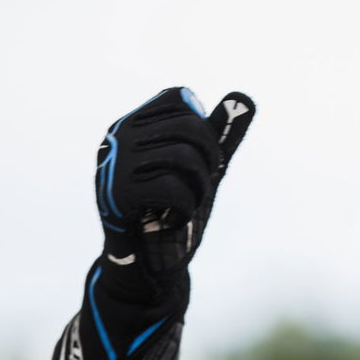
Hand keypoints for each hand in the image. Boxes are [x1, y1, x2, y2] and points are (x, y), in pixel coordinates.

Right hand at [95, 87, 254, 292]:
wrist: (147, 261)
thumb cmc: (171, 209)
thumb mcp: (201, 167)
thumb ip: (220, 134)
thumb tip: (246, 98)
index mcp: (133, 124)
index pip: (179, 98)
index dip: (203, 128)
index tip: (199, 158)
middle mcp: (118, 137)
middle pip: (189, 126)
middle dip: (209, 160)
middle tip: (198, 186)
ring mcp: (114, 165)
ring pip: (184, 157)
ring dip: (200, 187)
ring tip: (186, 204)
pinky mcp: (117, 195)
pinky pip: (173, 189)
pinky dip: (186, 208)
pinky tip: (173, 219)